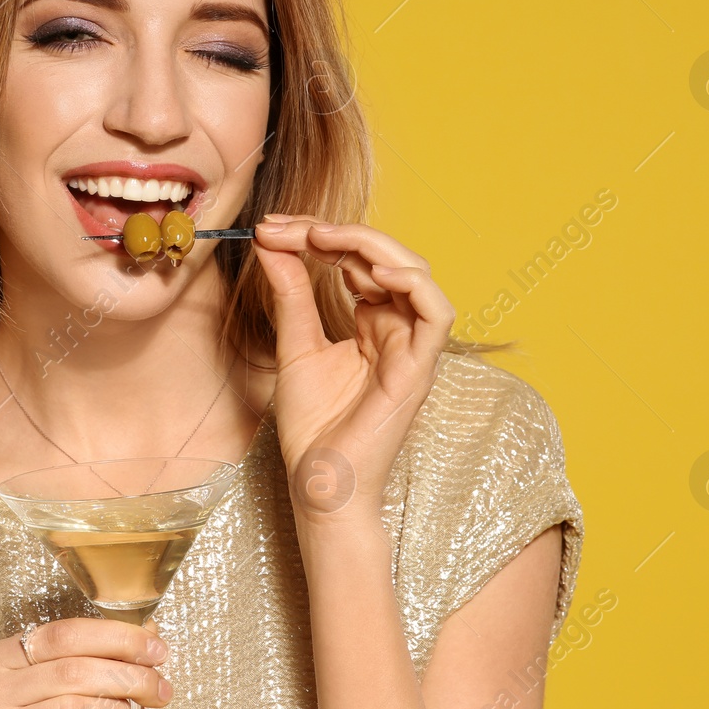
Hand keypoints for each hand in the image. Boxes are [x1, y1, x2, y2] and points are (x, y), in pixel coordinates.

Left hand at [251, 215, 454, 525]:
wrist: (318, 482)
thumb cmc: (312, 426)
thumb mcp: (294, 345)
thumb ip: (290, 294)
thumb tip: (272, 243)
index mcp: (373, 323)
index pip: (357, 261)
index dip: (320, 235)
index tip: (273, 227)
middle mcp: (398, 330)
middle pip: (386, 258)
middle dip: (339, 232)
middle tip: (291, 227)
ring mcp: (411, 349)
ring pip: (416, 275)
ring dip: (373, 246)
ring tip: (324, 238)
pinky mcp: (418, 370)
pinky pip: (436, 315)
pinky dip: (413, 285)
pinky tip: (373, 271)